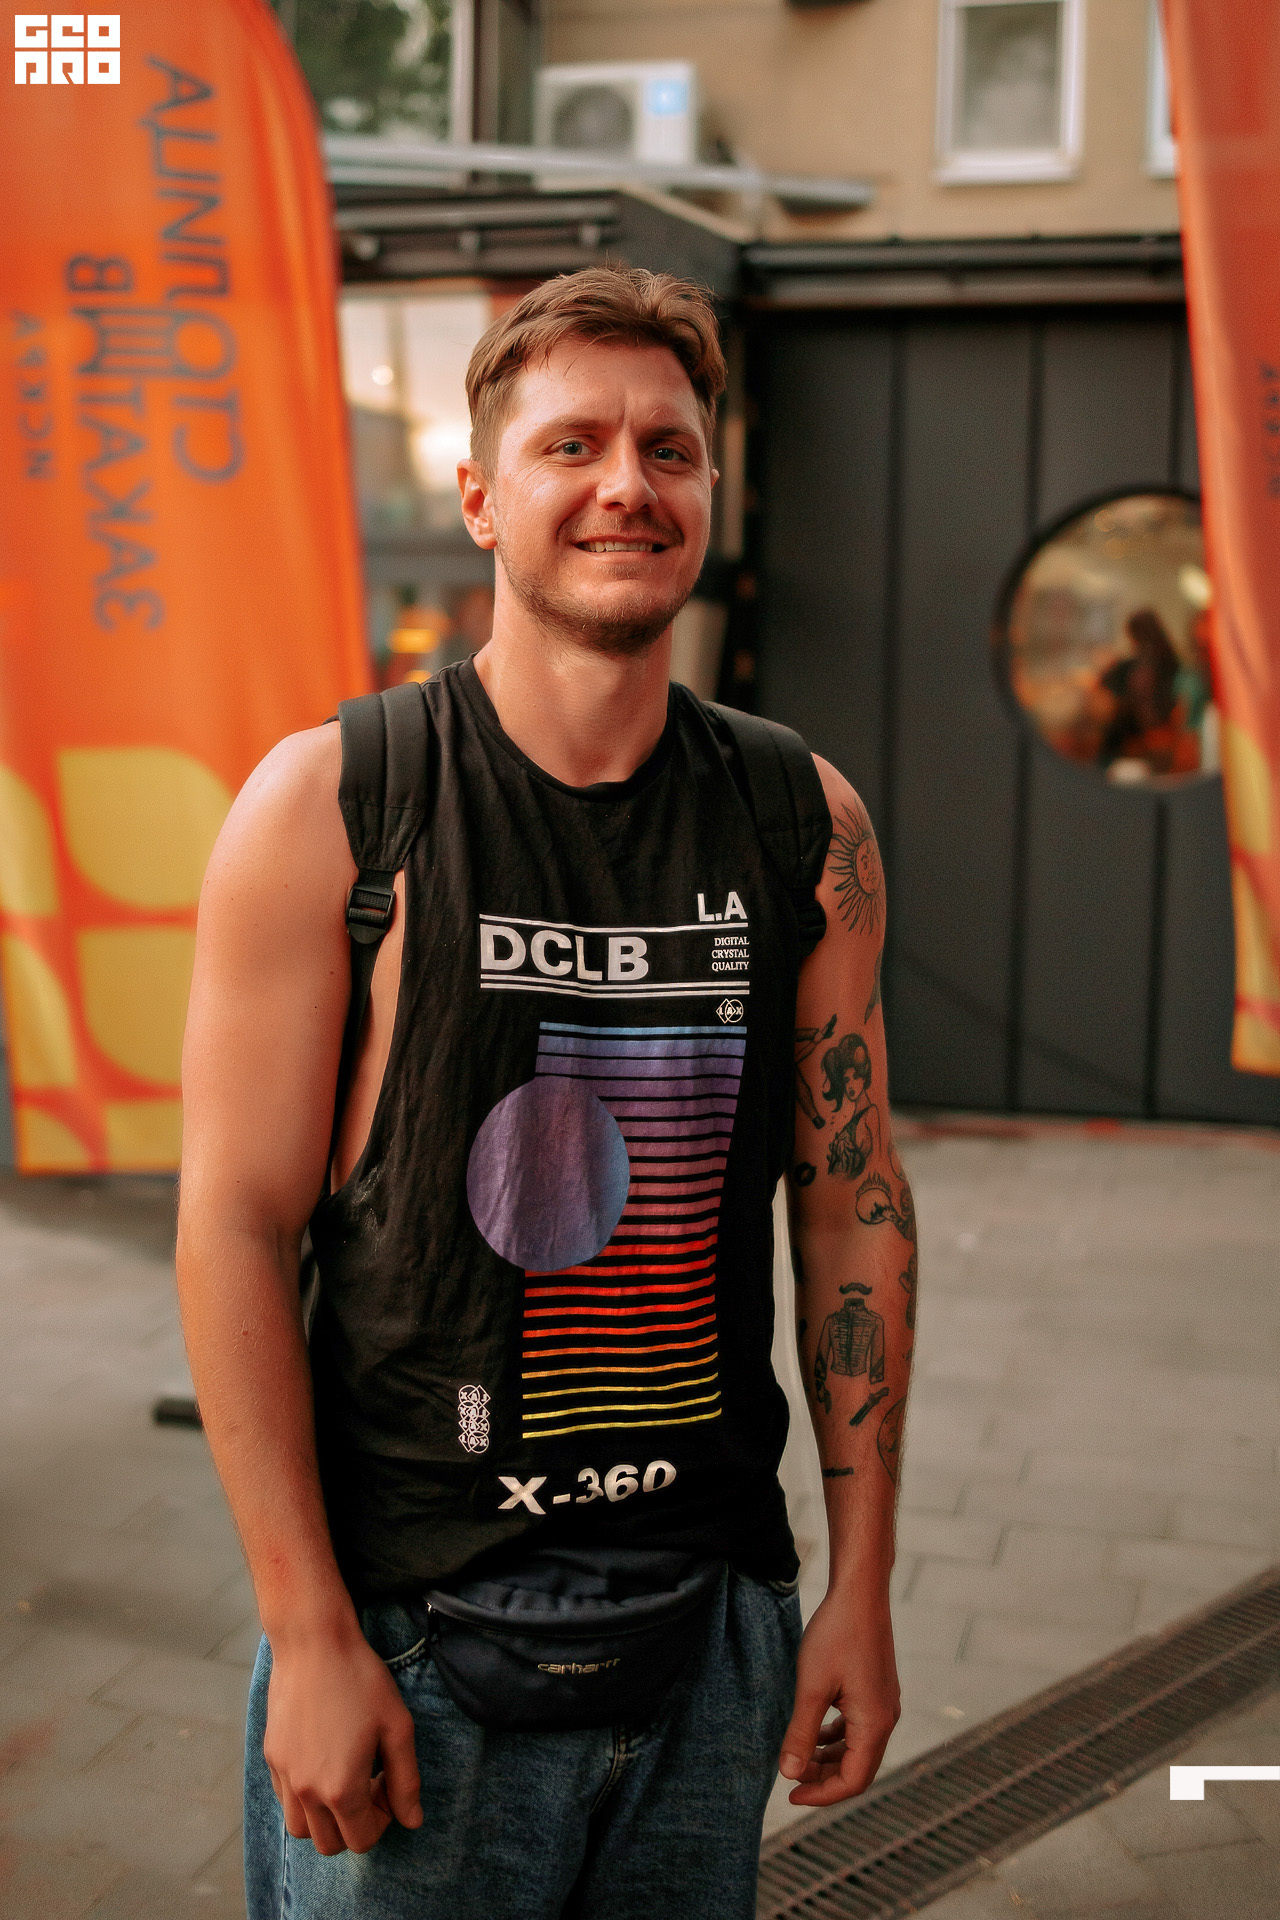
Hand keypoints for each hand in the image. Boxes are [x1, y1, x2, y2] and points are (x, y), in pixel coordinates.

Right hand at [263, 1622, 422, 1854]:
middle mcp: (307, 1791)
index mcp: (341, 1789)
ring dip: (324, 1818)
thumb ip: (406, 1781)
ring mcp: (284, 1776)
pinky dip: (304, 1798)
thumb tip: (412, 1821)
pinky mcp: (271, 1758)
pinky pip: (286, 1800)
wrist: (313, 1643)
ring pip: (301, 1829)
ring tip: (344, 1778)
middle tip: (370, 1783)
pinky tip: (322, 1761)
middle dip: (354, 1825)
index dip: (383, 1819)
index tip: (388, 1785)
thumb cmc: (361, 1680)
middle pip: (330, 1844)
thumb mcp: (397, 1727)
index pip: (362, 1840)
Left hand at [778, 1587, 899, 1805]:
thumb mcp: (811, 1687)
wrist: (860, 1594)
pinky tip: (815, 1730)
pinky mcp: (876, 1690)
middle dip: (823, 1778)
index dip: (821, 1795)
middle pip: (857, 1768)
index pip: (852, 1781)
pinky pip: (858, 1727)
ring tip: (798, 1756)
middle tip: (790, 1778)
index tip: (790, 1796)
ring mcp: (884, 1704)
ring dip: (829, 1758)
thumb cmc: (836, 1636)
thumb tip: (789, 1774)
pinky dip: (836, 1737)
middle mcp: (886, 1719)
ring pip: (857, 1748)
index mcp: (874, 1725)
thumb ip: (801, 1733)